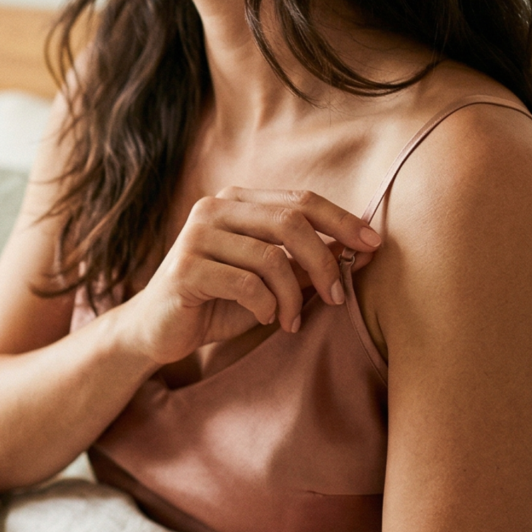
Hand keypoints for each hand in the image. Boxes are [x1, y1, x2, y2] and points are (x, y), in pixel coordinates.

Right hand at [121, 187, 380, 365]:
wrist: (156, 332)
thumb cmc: (215, 304)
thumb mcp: (269, 282)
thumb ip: (306, 263)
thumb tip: (364, 249)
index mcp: (236, 202)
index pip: (301, 200)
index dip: (342, 220)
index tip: (375, 245)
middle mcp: (214, 209)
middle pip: (291, 222)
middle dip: (324, 261)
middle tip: (337, 296)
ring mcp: (196, 237)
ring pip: (271, 256)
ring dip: (293, 295)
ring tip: (291, 321)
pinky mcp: (186, 270)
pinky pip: (246, 284)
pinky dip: (266, 306)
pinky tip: (265, 319)